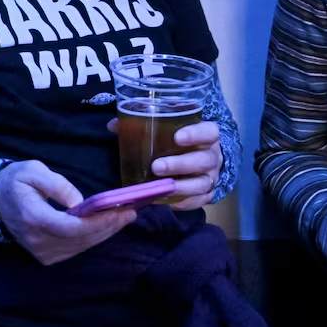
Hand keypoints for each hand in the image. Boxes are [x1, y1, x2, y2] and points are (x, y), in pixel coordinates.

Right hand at [0, 160, 136, 264]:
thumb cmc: (15, 182)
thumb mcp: (32, 171)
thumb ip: (57, 184)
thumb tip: (80, 202)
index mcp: (34, 218)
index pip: (72, 227)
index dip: (99, 222)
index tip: (120, 211)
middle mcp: (38, 240)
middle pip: (81, 239)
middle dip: (109, 226)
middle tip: (131, 212)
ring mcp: (41, 252)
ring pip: (81, 247)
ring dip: (105, 233)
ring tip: (125, 217)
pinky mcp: (46, 256)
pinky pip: (75, 249)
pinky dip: (93, 238)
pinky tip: (107, 226)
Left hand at [102, 118, 222, 210]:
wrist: (203, 157)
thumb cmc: (181, 140)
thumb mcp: (168, 128)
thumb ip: (143, 124)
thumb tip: (113, 125)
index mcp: (207, 135)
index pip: (209, 132)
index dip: (196, 134)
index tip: (177, 137)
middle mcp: (213, 156)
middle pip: (204, 160)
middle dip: (180, 164)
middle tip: (157, 166)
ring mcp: (211, 177)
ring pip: (202, 183)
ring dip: (181, 186)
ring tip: (161, 188)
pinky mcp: (207, 194)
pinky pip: (198, 201)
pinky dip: (183, 202)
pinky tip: (165, 200)